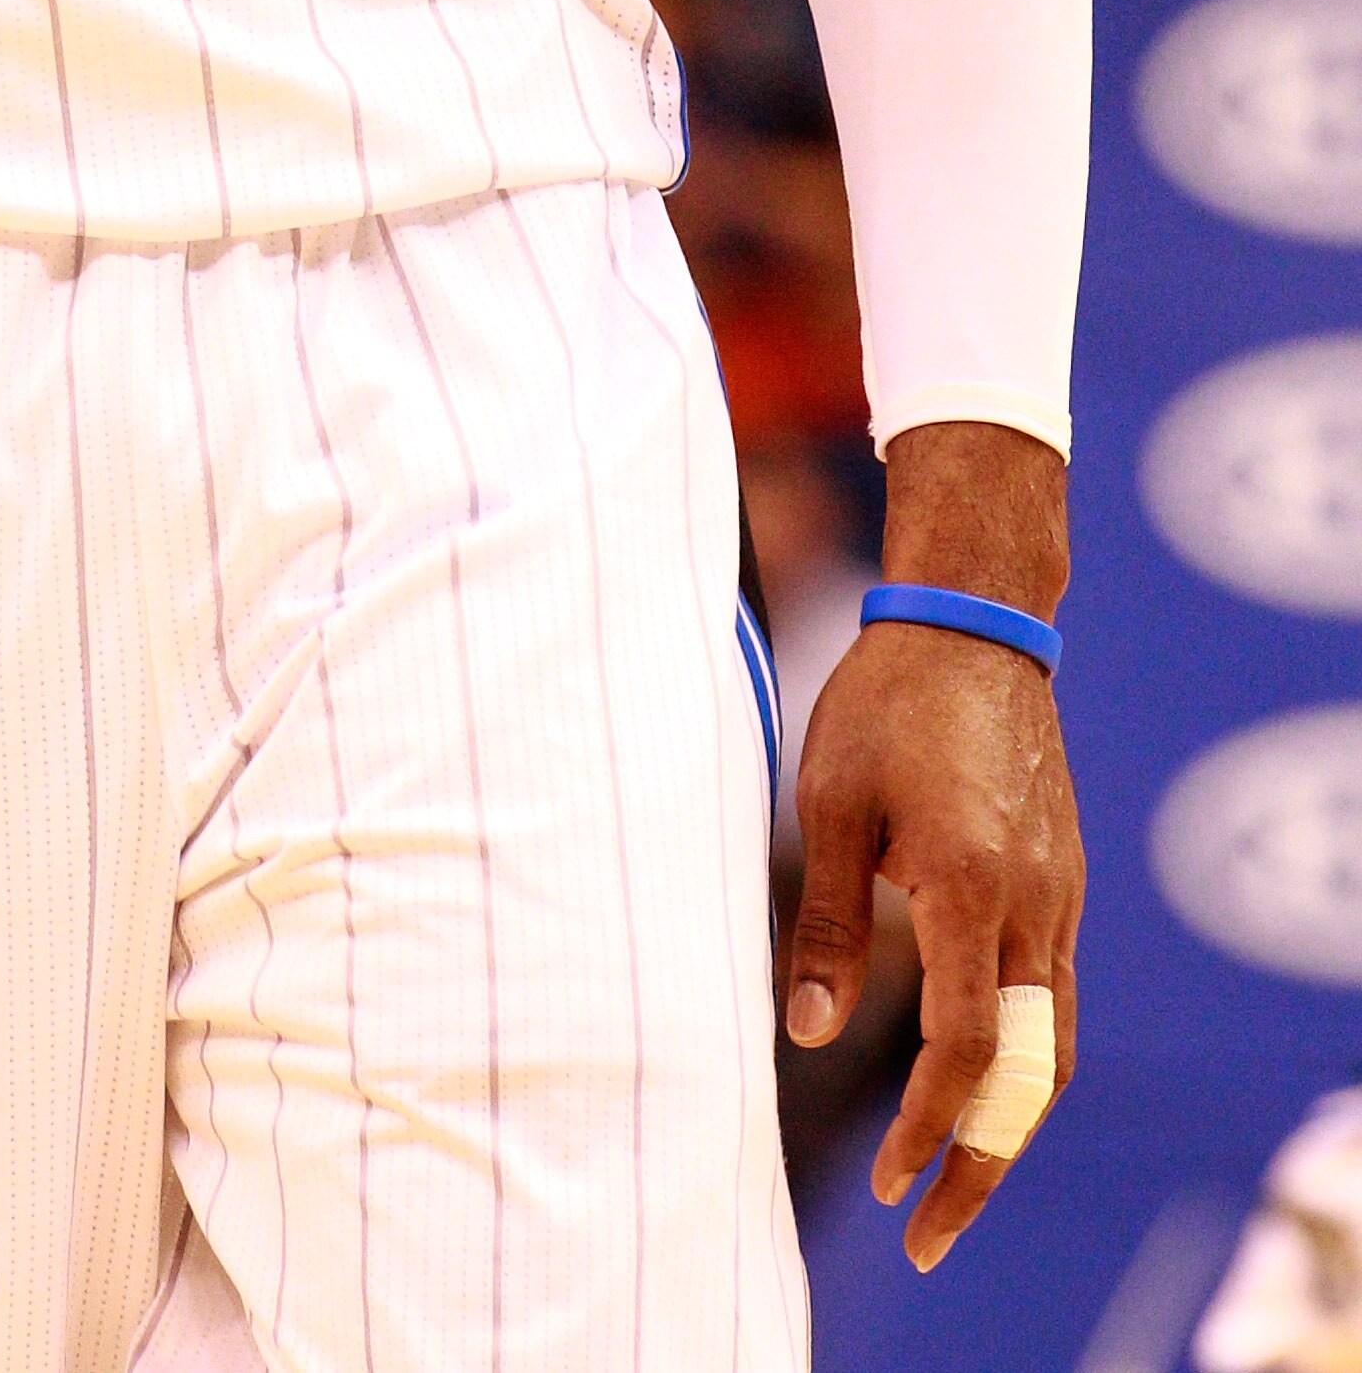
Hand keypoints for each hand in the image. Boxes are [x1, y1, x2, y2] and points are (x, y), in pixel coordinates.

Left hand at [785, 620, 1082, 1272]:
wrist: (975, 627)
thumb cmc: (888, 704)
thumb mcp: (832, 801)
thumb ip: (826, 922)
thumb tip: (803, 1032)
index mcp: (968, 889)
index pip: (964, 1052)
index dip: (926, 1129)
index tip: (888, 1184)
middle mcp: (1031, 909)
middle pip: (1028, 1082)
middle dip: (981, 1171)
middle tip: (928, 1236)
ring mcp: (1059, 900)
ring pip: (1052, 1051)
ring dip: (1007, 1128)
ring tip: (951, 1183)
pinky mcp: (1062, 886)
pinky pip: (1055, 1002)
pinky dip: (1023, 1066)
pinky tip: (975, 1087)